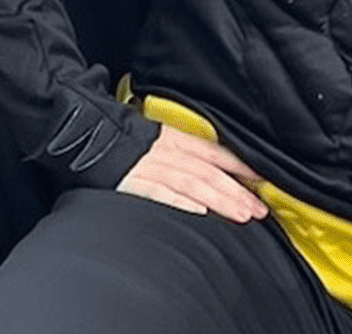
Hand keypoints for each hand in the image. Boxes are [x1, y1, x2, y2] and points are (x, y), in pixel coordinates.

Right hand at [116, 123, 268, 221]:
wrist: (90, 136)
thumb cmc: (128, 141)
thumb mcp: (160, 138)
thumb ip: (185, 150)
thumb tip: (214, 167)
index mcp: (176, 139)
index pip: (215, 152)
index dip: (240, 166)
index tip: (261, 180)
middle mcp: (168, 152)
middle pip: (209, 172)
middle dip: (237, 192)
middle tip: (259, 209)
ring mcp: (152, 167)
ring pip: (193, 183)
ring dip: (220, 200)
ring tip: (242, 215)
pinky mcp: (134, 182)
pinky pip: (160, 192)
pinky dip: (181, 201)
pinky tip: (199, 211)